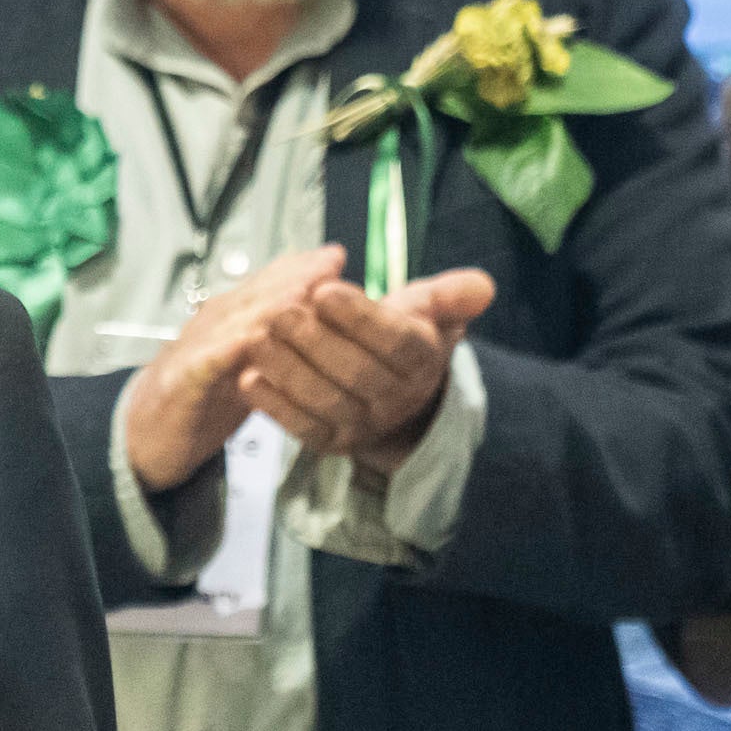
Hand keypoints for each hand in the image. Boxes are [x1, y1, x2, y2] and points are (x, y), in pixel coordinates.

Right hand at [121, 247, 345, 491]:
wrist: (148, 433)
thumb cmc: (204, 398)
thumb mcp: (250, 365)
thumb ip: (281, 342)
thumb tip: (322, 323)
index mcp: (232, 318)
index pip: (269, 283)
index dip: (303, 268)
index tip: (337, 258)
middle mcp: (214, 324)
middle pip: (258, 293)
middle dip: (296, 276)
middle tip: (330, 263)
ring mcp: (197, 347)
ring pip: (238, 319)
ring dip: (272, 304)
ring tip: (304, 292)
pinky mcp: (183, 378)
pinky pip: (210, 360)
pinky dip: (233, 348)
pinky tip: (256, 340)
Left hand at [239, 268, 497, 471]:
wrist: (392, 392)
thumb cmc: (401, 336)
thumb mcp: (429, 310)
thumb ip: (450, 295)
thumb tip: (483, 287)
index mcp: (422, 360)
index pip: (394, 341)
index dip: (360, 317)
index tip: (325, 289)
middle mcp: (396, 398)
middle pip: (356, 372)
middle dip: (315, 340)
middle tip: (280, 310)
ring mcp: (363, 425)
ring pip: (325, 401)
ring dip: (289, 370)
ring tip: (257, 337)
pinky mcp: (331, 443)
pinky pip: (302, 428)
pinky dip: (274, 406)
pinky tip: (247, 377)